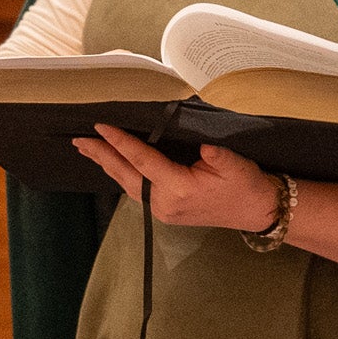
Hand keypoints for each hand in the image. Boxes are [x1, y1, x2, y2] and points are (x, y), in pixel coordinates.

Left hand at [74, 124, 282, 232]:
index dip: (120, 142)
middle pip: (126, 176)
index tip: (101, 127)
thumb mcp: (235, 165)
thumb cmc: (247, 185)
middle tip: (80, 140)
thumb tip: (200, 143)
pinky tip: (115, 165)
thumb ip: (215, 154)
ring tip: (89, 150)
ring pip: (128, 185)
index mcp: (179, 189)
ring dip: (109, 166)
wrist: (258, 211)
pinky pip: (138, 190)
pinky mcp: (166, 211)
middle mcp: (165, 203)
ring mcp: (164, 210)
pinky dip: (123, 175)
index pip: (142, 161)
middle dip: (101, 156)